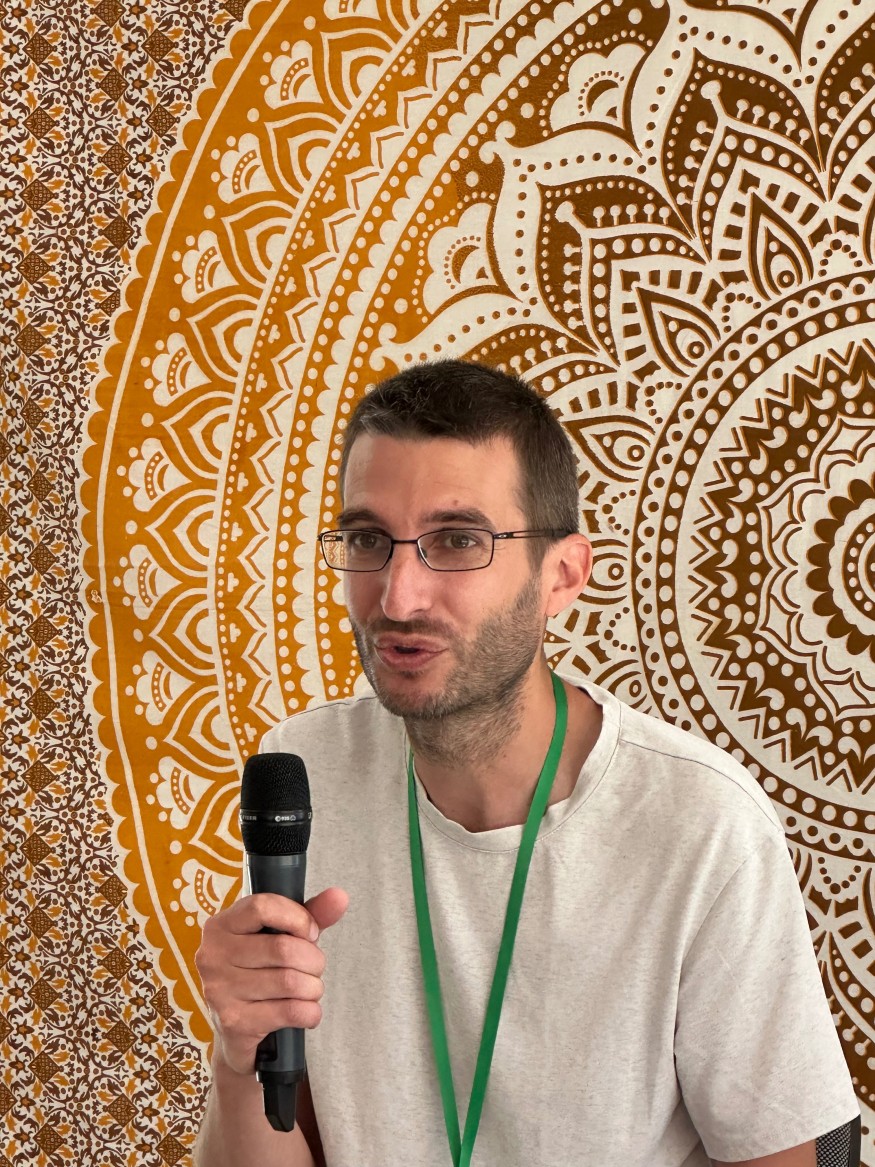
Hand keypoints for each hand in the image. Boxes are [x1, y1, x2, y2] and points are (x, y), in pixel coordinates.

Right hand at [195, 887, 349, 1075]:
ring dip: (313, 987)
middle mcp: (213, 955)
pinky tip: (308, 1011)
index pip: (263, 907)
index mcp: (221, 926)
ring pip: (290, 981)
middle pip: (283, 948)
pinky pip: (290, 1011)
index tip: (311, 933)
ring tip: (310, 989)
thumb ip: (311, 914)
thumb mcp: (281, 937)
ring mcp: (220, 990)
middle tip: (314, 968)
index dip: (298, 918)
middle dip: (313, 960)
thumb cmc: (260, 973)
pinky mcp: (234, 1022)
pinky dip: (310, 1012)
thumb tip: (339, 896)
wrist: (235, 1033)